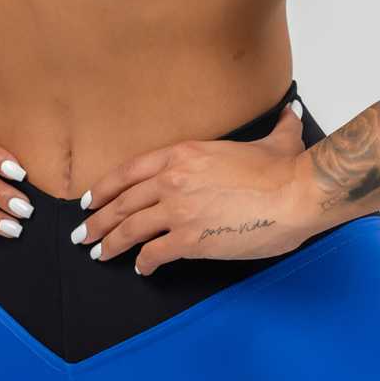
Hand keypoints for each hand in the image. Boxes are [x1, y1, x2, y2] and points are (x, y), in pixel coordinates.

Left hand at [73, 102, 320, 274]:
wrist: (296, 194)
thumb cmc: (285, 170)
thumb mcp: (276, 140)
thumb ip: (278, 126)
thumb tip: (293, 112)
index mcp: (184, 155)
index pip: (129, 171)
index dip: (104, 188)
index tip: (89, 200)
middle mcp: (173, 180)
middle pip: (123, 203)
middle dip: (98, 220)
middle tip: (83, 234)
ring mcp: (179, 210)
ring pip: (130, 229)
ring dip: (110, 243)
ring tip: (99, 254)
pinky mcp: (191, 240)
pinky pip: (155, 253)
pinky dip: (144, 263)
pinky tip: (142, 268)